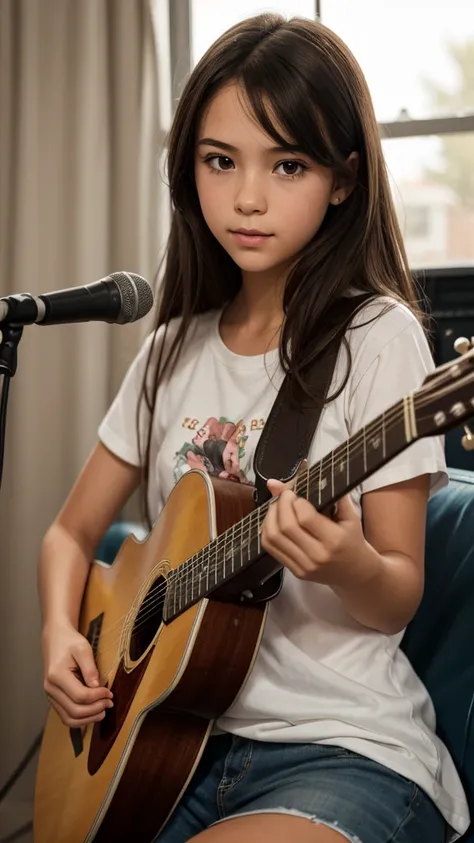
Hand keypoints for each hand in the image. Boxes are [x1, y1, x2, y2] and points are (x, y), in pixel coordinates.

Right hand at [42, 622, 112, 727]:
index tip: (110, 692)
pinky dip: (80, 719)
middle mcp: (50, 689)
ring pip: (69, 719)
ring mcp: (50, 696)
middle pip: (74, 711)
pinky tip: (93, 712)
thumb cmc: (69, 642)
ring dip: (88, 719)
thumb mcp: (83, 649)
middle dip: (95, 710)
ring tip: (103, 711)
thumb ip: (90, 668)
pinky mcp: (54, 699)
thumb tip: (97, 687)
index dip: (98, 697)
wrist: (55, 639)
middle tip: (109, 703)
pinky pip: (66, 716)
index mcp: (56, 675)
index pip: (80, 696)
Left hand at [260, 479, 378, 586]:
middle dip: (280, 504)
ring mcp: (305, 566)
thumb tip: (298, 478)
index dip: (296, 500)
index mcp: (335, 540)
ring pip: (273, 537)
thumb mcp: (348, 514)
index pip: (305, 517)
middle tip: (285, 495)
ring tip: (277, 506)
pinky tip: (273, 521)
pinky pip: (270, 548)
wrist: (355, 572)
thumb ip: (325, 493)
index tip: (297, 493)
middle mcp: (318, 555)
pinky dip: (267, 530)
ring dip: (270, 516)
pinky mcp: (295, 571)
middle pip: (286, 526)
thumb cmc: (352, 539)